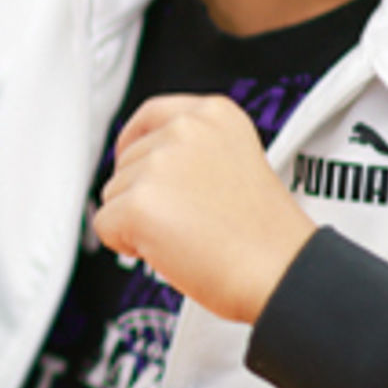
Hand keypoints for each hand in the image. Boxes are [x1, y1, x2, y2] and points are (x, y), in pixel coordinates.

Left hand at [88, 96, 315, 324]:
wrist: (282, 273)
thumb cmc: (265, 234)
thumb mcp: (235, 161)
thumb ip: (190, 150)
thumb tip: (142, 162)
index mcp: (214, 114)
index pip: (149, 114)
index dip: (137, 145)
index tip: (138, 164)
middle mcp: (185, 130)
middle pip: (126, 160)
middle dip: (144, 194)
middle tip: (189, 220)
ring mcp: (159, 165)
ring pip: (113, 194)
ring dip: (138, 220)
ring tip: (189, 234)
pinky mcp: (139, 204)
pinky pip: (105, 226)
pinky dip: (127, 245)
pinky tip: (169, 250)